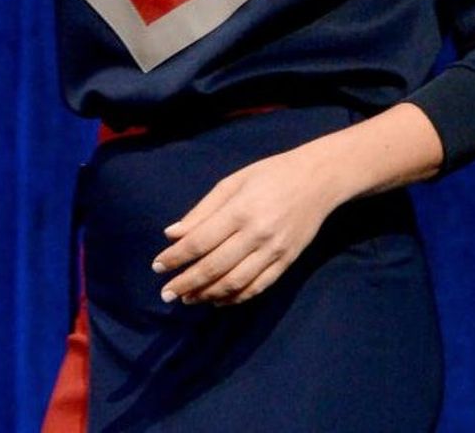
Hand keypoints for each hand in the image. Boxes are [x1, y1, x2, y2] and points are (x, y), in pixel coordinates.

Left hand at [150, 145, 338, 306]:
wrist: (317, 180)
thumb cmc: (269, 174)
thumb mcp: (233, 182)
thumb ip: (202, 210)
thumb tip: (172, 235)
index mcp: (241, 210)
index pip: (200, 241)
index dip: (176, 257)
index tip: (157, 266)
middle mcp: (257, 234)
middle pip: (214, 267)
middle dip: (186, 283)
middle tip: (166, 293)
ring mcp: (274, 252)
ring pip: (234, 283)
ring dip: (206, 295)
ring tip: (187, 298)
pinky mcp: (286, 263)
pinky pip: (257, 288)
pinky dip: (234, 298)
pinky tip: (217, 299)